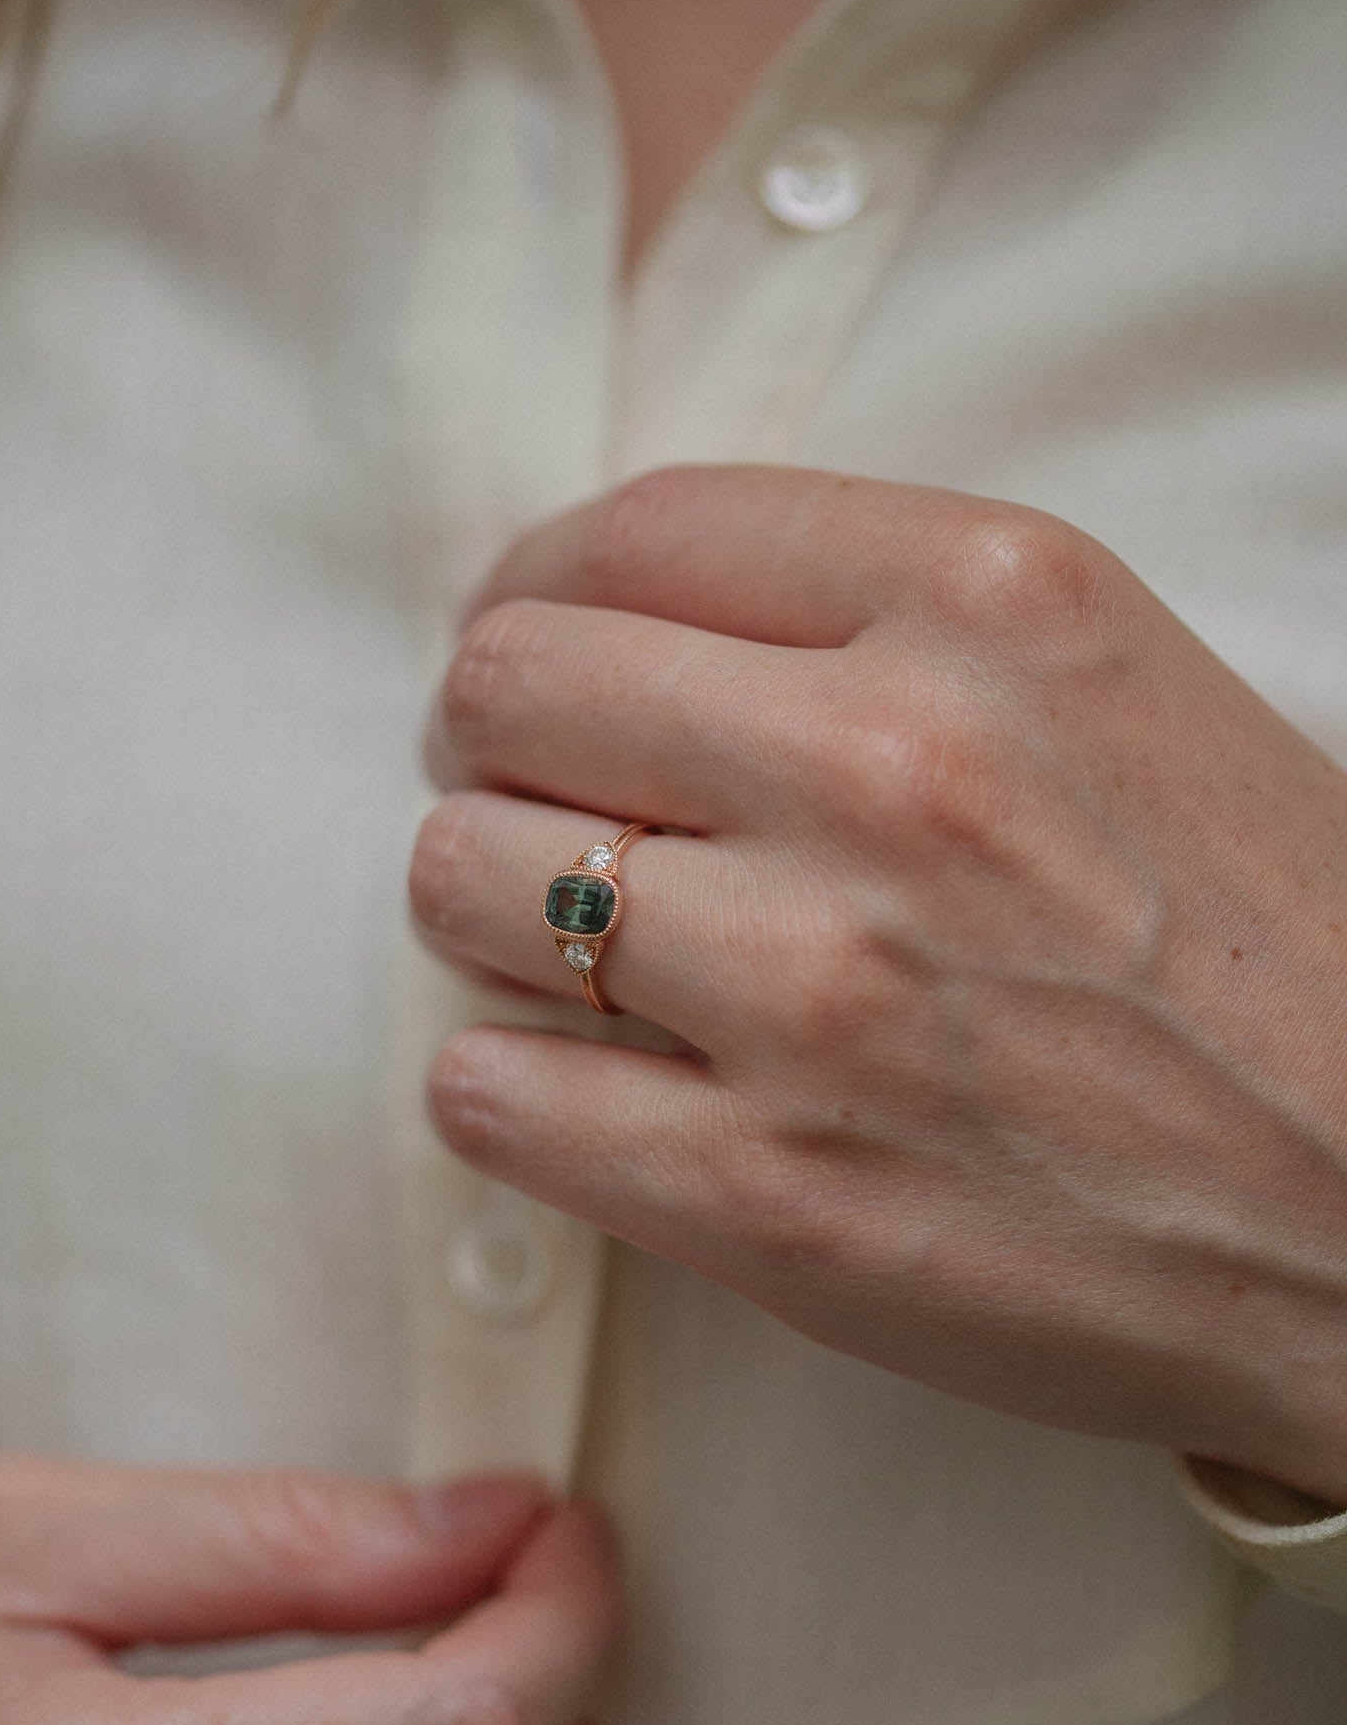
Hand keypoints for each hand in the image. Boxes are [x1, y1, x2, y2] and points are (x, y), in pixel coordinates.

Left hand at [412, 463, 1346, 1504]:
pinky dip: (511, 1086)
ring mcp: (821, 988)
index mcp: (991, 603)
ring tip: (588, 964)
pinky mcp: (770, 1191)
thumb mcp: (1118, 693)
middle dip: (494, 753)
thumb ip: (884, 628)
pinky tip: (600, 1095)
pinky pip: (485, 1090)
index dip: (529, 599)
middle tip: (546, 814)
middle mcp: (892, 769)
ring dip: (490, 919)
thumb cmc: (1271, 961)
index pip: (623, 533)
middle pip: (506, 692)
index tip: (530, 660)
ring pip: (459, 883)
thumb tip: (615, 632)